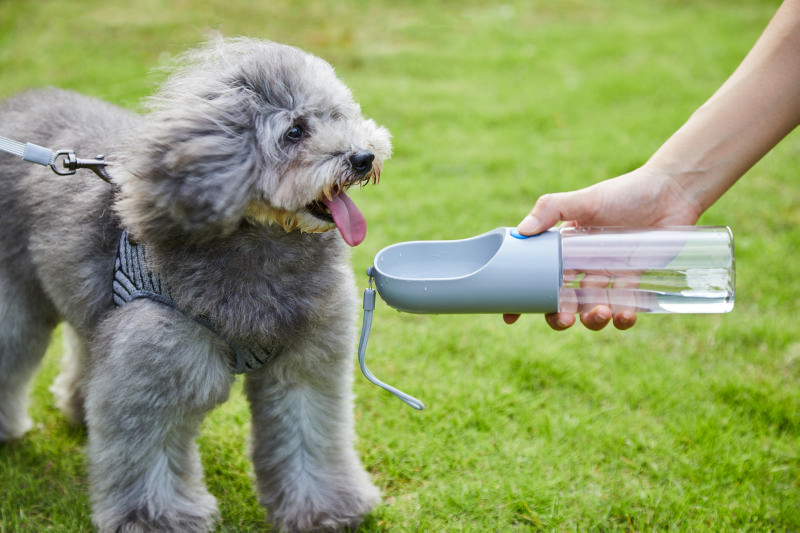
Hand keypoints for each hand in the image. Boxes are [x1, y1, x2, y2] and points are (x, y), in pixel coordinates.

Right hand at [504, 168, 700, 329]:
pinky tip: (625, 314)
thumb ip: (551, 210)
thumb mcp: (585, 199)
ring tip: (600, 313)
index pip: (536, 276)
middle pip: (561, 300)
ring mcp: (608, 274)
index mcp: (563, 247)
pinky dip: (623, 317)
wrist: (672, 191)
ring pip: (591, 307)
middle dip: (558, 315)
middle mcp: (582, 263)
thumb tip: (522, 231)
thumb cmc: (626, 191)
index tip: (510, 317)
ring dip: (592, 319)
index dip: (522, 299)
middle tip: (563, 318)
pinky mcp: (634, 280)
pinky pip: (624, 306)